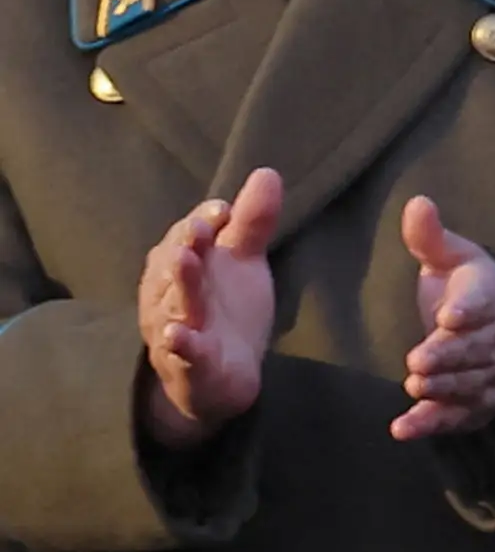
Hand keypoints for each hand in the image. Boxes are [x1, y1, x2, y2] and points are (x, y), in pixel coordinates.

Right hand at [139, 168, 284, 444]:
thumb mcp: (243, 264)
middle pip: (174, 266)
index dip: (205, 222)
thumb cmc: (226, 312)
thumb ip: (252, 223)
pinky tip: (177, 334)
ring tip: (185, 261)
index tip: (225, 210)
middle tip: (199, 230)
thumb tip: (267, 172)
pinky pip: (181, 353)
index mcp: (182, 265)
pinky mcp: (188, 365)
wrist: (220, 379)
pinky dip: (179, 343)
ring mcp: (176, 329)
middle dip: (185, 246)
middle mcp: (170, 294)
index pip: (189, 236)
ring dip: (180, 285)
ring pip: (174, 305)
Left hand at [389, 197, 494, 441]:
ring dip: (444, 388)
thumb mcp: (450, 259)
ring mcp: (492, 374)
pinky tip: (402, 428)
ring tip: (416, 387)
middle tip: (419, 361)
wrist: (494, 334)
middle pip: (478, 349)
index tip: (449, 315)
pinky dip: (432, 424)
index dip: (470, 309)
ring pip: (471, 384)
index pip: (486, 301)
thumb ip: (429, 238)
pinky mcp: (477, 405)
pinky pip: (458, 417)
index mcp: (491, 295)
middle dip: (451, 356)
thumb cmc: (462, 291)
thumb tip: (417, 202)